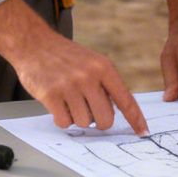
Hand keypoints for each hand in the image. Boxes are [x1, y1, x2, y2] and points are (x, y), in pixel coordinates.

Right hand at [0, 0, 146, 133]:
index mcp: (104, 68)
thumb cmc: (65, 56)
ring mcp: (70, 86)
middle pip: (105, 119)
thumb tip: (117, 112)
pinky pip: (64, 123)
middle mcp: (89, 77)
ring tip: (69, 100)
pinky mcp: (51, 95)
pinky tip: (58, 105)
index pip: (126, 99)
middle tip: (89, 111)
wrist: (34, 43)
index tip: (143, 132)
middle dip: (98, 122)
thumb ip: (105, 84)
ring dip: (77, 117)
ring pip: (84, 123)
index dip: (136, 119)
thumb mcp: (92, 62)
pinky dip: (62, 119)